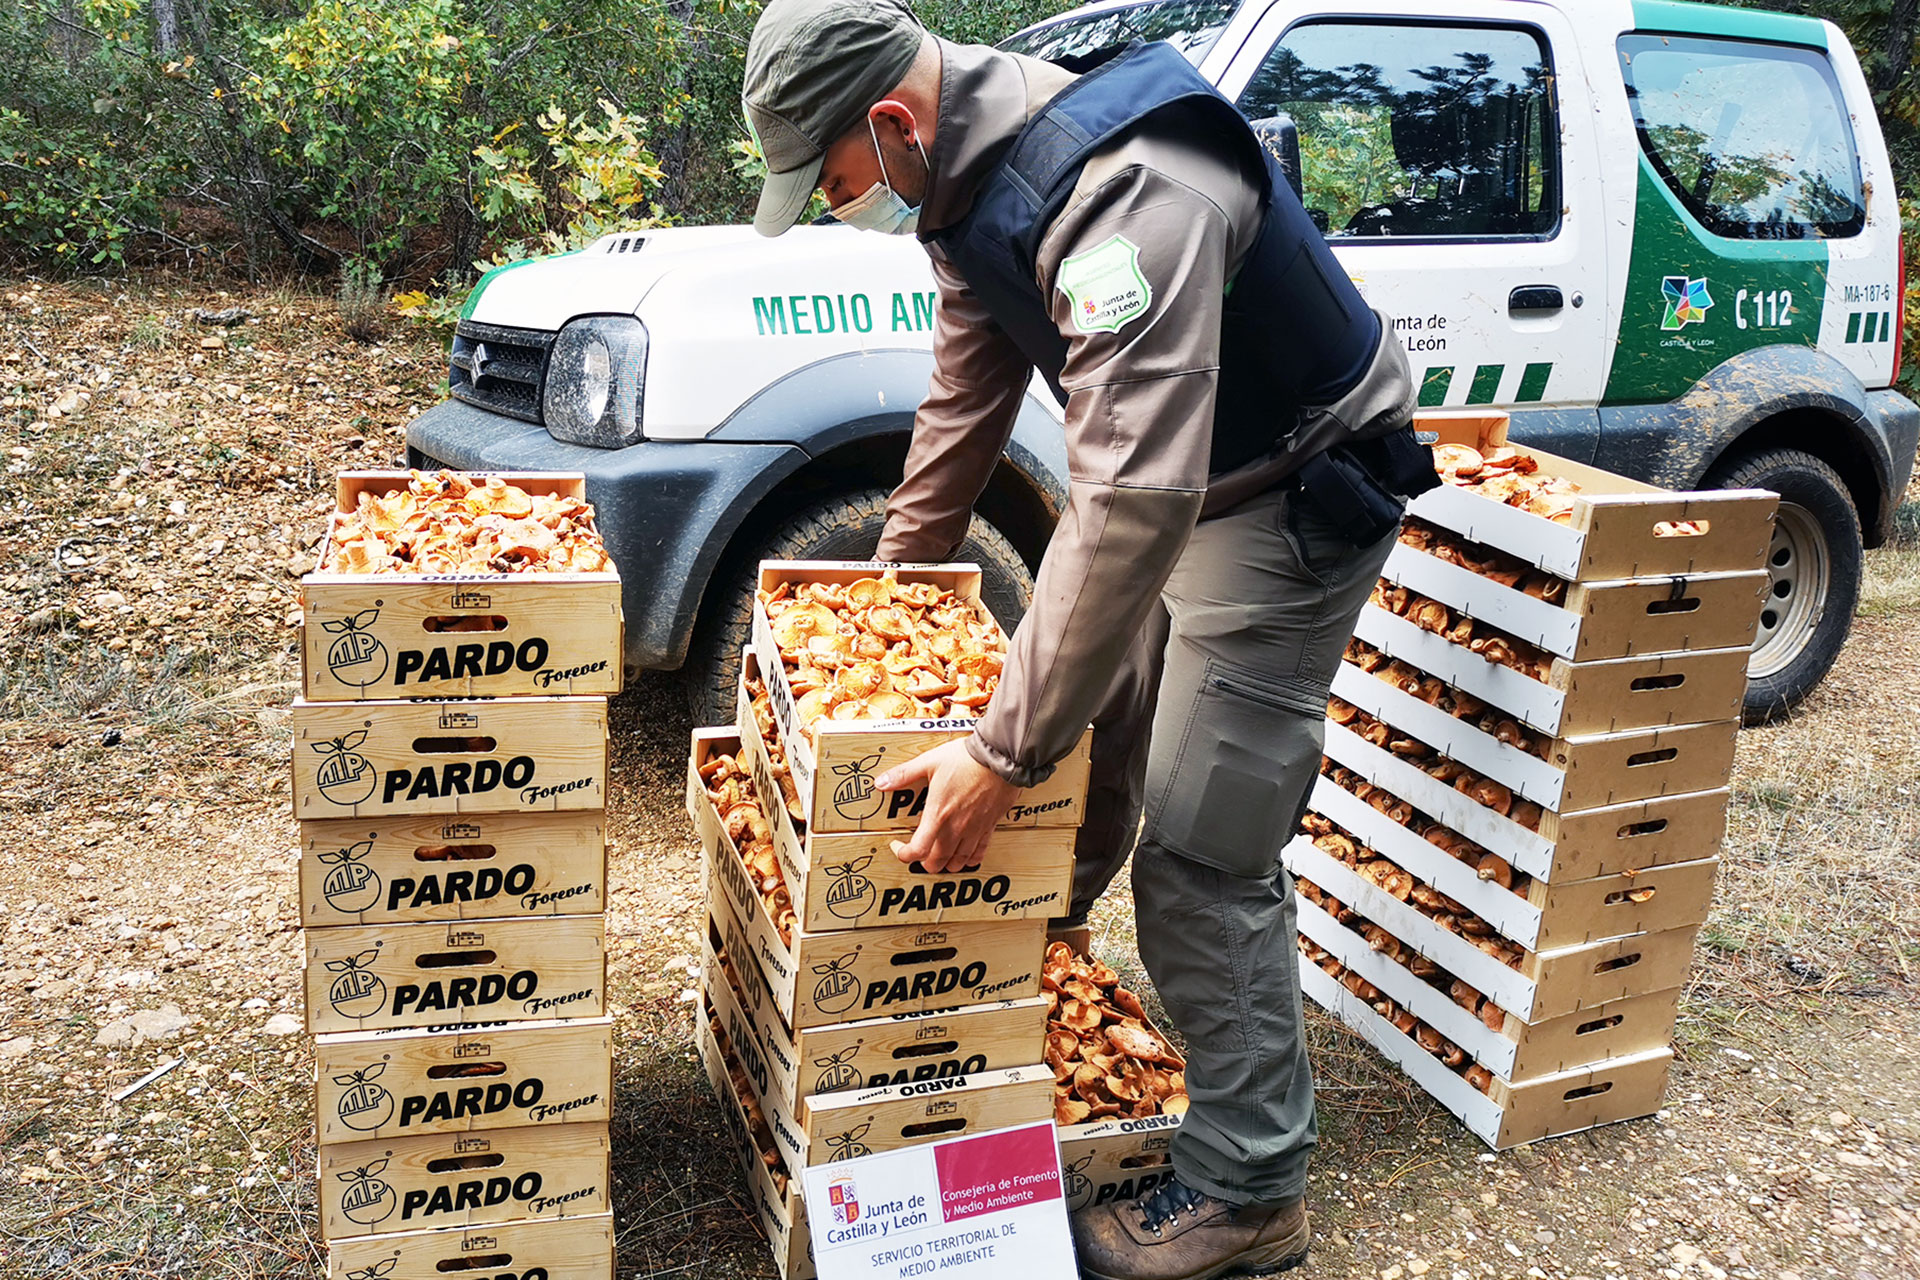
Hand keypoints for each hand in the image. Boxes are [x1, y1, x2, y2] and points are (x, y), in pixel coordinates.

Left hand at [876, 739, 1019, 874]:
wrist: (1001, 757)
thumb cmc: (967, 759)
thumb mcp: (929, 762)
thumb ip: (904, 774)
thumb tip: (882, 782)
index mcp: (938, 815)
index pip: (917, 851)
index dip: (904, 855)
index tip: (898, 846)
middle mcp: (956, 828)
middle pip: (937, 862)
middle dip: (924, 862)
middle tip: (919, 852)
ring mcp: (974, 829)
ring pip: (958, 862)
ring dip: (946, 863)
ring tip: (940, 856)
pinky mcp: (989, 826)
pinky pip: (979, 853)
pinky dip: (970, 859)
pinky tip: (965, 855)